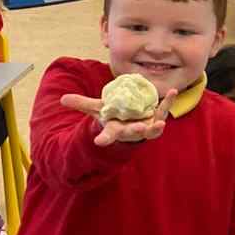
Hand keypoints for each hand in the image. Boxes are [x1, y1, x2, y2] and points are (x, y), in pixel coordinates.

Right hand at [59, 89, 176, 145]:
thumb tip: (62, 99)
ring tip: (161, 123)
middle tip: (138, 130)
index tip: (99, 142)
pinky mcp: (156, 118)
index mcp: (115, 129)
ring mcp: (145, 126)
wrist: (131, 120)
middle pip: (132, 132)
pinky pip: (163, 110)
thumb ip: (82, 104)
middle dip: (135, 132)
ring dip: (156, 126)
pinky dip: (168, 103)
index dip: (104, 139)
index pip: (108, 135)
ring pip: (151, 128)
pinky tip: (172, 92)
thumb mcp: (98, 109)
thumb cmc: (114, 116)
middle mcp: (131, 130)